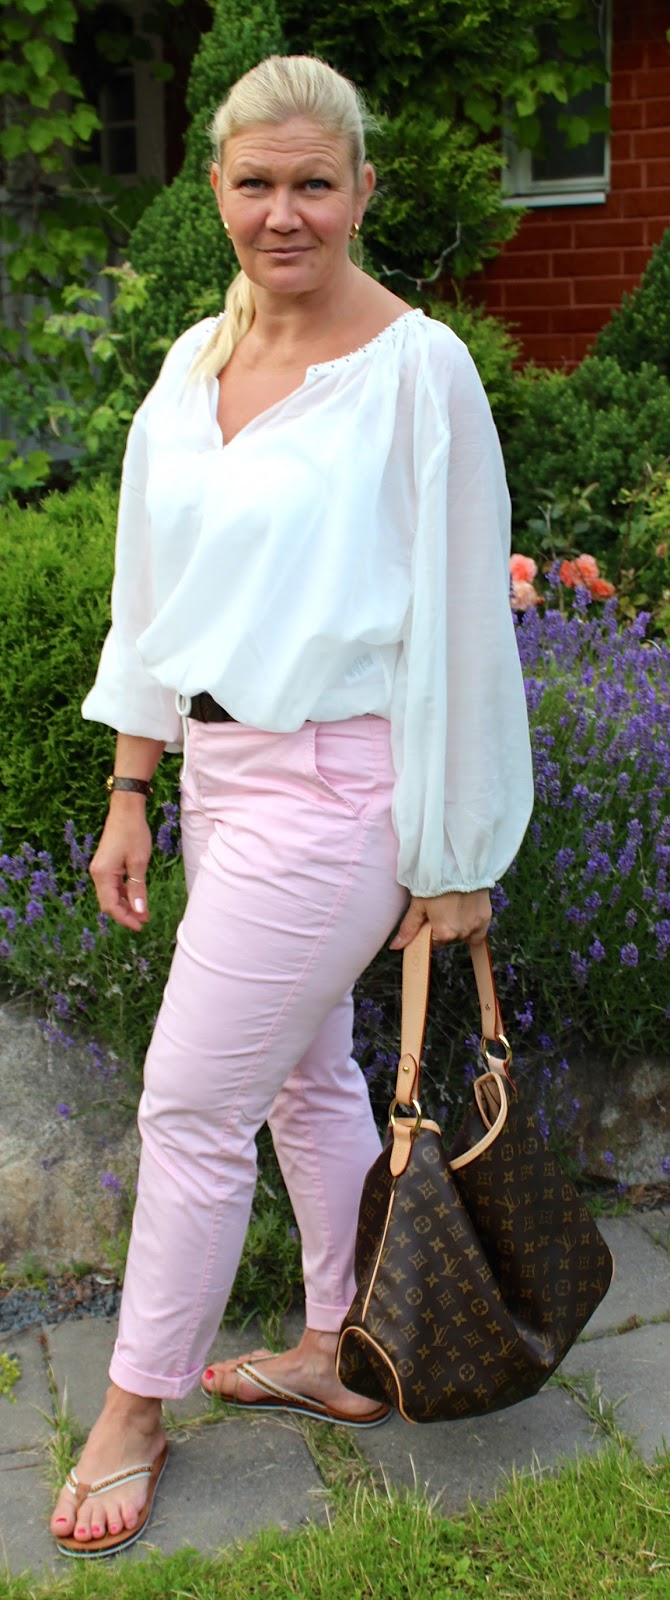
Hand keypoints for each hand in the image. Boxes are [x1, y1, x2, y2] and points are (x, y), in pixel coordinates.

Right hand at [89, 802, 151, 931]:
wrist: (125, 810)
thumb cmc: (133, 833)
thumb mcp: (139, 863)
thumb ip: (138, 889)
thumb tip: (139, 911)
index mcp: (102, 874)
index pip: (110, 906)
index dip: (125, 918)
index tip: (140, 926)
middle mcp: (97, 874)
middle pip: (108, 902)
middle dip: (126, 913)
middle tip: (145, 920)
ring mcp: (100, 869)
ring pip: (111, 895)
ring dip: (126, 904)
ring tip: (144, 911)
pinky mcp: (106, 865)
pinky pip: (113, 885)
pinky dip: (124, 893)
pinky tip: (136, 897)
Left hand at [389, 889, 491, 950]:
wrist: (459, 865)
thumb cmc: (435, 883)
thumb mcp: (418, 905)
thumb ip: (409, 929)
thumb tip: (396, 947)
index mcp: (444, 933)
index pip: (434, 942)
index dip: (430, 929)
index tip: (430, 916)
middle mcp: (462, 934)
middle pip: (450, 938)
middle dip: (444, 927)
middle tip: (441, 907)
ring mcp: (476, 926)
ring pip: (464, 934)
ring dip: (459, 926)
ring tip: (454, 906)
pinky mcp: (486, 917)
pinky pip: (479, 931)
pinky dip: (473, 927)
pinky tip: (468, 918)